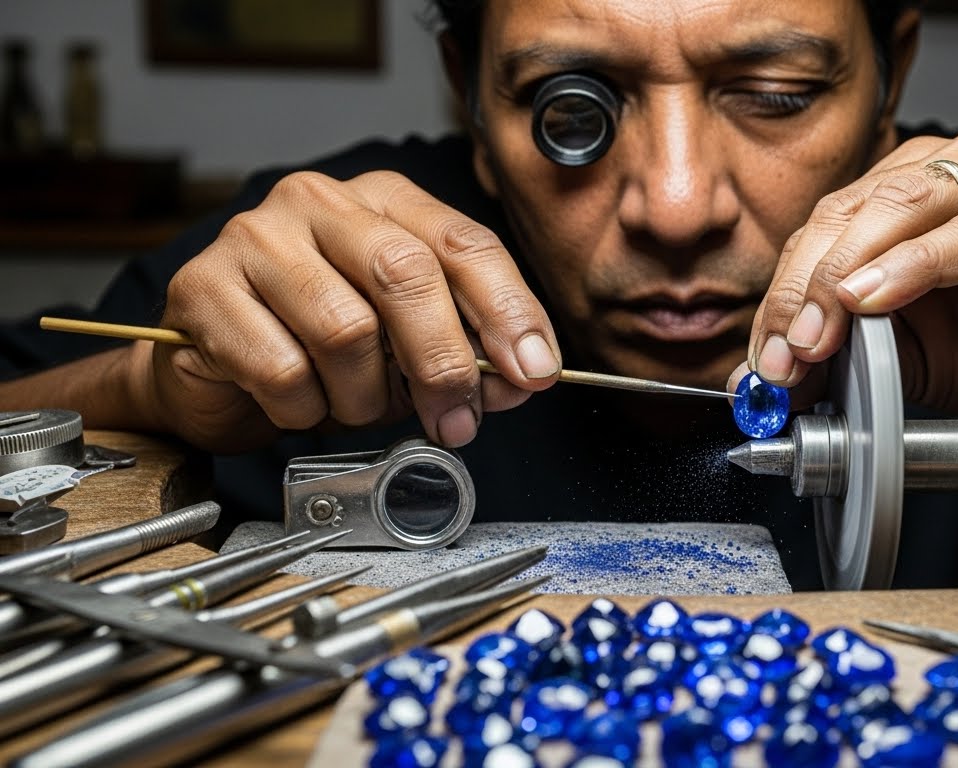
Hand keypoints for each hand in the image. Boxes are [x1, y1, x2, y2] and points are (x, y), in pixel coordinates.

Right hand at [141, 170, 560, 451]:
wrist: (211, 373)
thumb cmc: (317, 349)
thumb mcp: (408, 347)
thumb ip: (468, 353)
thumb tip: (522, 377)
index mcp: (385, 201)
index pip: (464, 242)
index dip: (508, 310)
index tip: (535, 370)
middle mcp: (320, 203)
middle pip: (405, 274)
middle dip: (443, 361)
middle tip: (456, 420)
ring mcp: (255, 237)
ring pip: (345, 328)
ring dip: (362, 395)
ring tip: (351, 404)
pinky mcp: (203, 287)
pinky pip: (282, 370)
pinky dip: (304, 409)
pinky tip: (298, 402)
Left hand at [732, 127, 957, 415]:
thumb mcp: (902, 354)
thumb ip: (833, 354)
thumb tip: (756, 381)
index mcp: (910, 185)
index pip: (825, 224)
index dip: (786, 289)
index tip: (766, 355)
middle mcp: (957, 165)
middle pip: (854, 209)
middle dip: (809, 287)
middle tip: (788, 353)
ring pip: (904, 207)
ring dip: (851, 273)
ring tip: (822, 329)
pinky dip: (919, 266)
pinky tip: (878, 297)